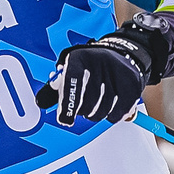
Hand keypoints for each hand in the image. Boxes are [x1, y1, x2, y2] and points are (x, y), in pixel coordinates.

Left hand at [35, 34, 157, 125]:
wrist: (122, 53)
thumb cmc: (90, 66)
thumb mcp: (70, 69)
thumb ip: (55, 87)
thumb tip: (41, 102)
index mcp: (80, 57)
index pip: (72, 80)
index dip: (68, 103)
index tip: (65, 120)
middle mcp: (100, 62)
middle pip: (88, 101)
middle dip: (82, 112)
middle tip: (82, 109)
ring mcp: (118, 73)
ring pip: (102, 110)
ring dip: (95, 115)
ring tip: (95, 107)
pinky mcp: (132, 85)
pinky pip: (117, 113)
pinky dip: (111, 116)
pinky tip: (109, 109)